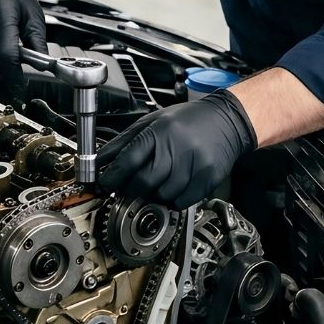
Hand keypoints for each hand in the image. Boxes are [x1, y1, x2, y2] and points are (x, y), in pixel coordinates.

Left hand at [96, 90, 257, 208]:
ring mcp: (194, 164)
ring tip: (157, 182)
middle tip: (130, 187)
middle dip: (131, 189)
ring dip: (153, 195)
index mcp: (158, 131)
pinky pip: (181, 202)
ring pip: (161, 196)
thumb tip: (97, 162)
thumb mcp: (151, 122)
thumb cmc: (187, 120)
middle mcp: (176, 147)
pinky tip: (173, 186)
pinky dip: (172, 200)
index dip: (112, 177)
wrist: (226, 120)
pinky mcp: (207, 179)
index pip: (127, 160)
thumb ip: (123, 142)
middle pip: (143, 183)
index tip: (105, 185)